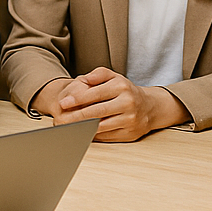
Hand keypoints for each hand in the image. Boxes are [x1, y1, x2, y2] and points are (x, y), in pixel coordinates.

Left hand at [53, 67, 188, 141]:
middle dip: (76, 116)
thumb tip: (85, 79)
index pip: (96, 93)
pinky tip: (82, 133)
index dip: (78, 99)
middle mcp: (127, 103)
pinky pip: (107, 136)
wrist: (150, 107)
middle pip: (97, 112)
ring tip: (68, 127)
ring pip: (101, 126)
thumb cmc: (127, 92)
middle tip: (61, 119)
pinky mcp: (130, 134)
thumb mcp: (115, 77)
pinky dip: (93, 135)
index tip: (64, 103)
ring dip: (82, 128)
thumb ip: (99, 74)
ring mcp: (129, 120)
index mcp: (122, 87)